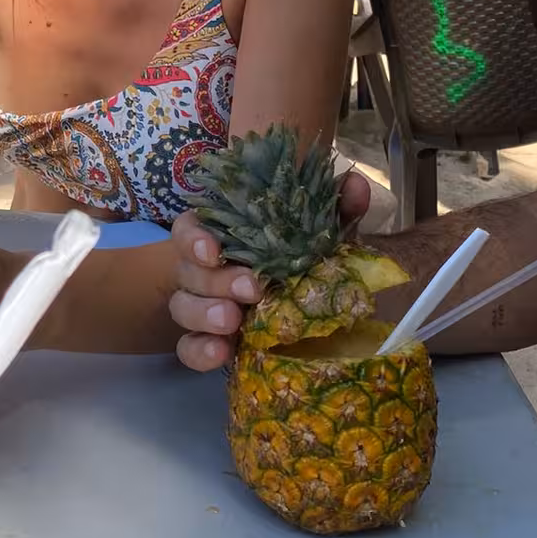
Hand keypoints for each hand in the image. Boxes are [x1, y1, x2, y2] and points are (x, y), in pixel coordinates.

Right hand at [170, 168, 371, 371]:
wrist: (310, 315)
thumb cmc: (301, 262)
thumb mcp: (322, 238)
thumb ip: (336, 211)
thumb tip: (355, 184)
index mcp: (223, 237)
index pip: (189, 228)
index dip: (194, 238)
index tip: (214, 249)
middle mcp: (204, 270)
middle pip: (188, 270)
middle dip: (217, 279)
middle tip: (253, 288)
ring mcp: (202, 307)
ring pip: (181, 307)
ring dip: (203, 313)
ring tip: (233, 320)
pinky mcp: (208, 342)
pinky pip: (188, 348)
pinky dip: (200, 351)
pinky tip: (222, 353)